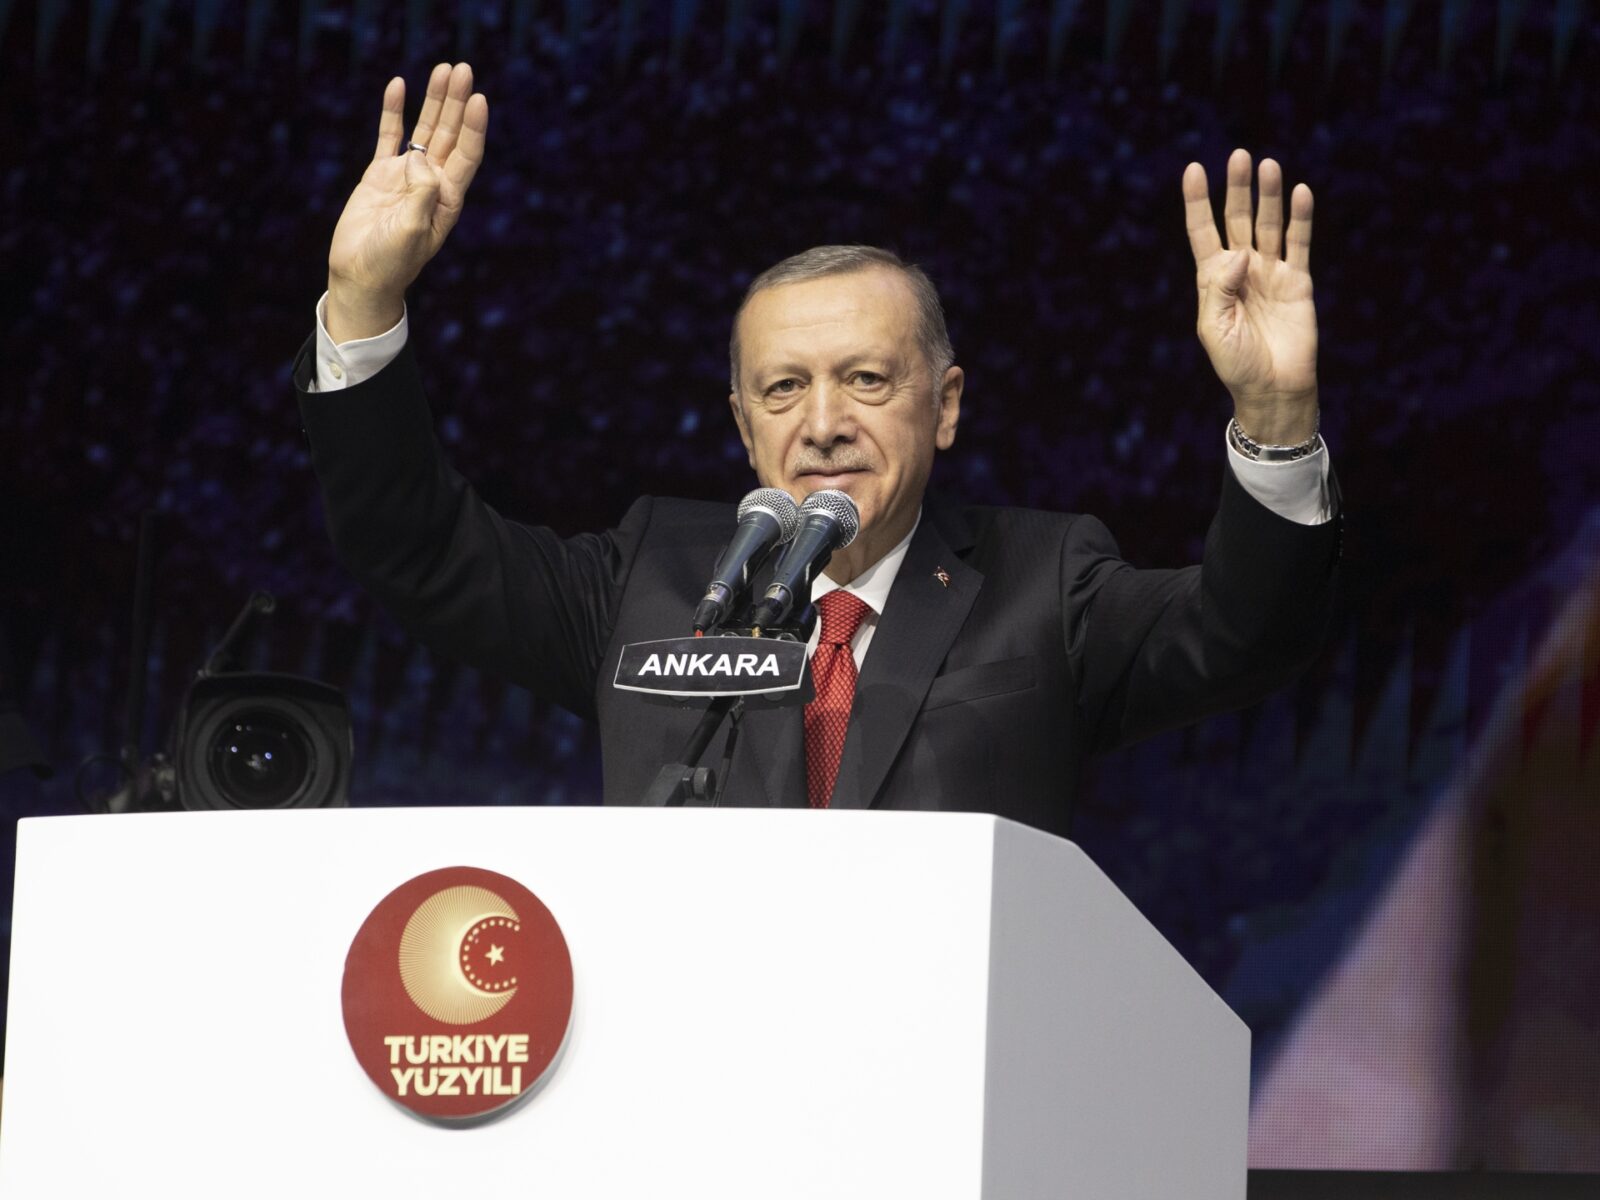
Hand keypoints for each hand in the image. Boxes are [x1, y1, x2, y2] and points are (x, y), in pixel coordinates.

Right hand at [325, 63, 488, 341]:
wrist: (360, 275)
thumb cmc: (391, 263)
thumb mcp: (412, 233)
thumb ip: (421, 196)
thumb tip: (420, 160)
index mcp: (447, 198)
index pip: (466, 154)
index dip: (474, 127)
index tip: (478, 99)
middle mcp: (432, 182)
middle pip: (449, 134)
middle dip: (456, 101)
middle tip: (463, 69)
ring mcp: (407, 175)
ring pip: (424, 129)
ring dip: (433, 100)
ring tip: (443, 69)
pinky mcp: (380, 173)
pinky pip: (389, 136)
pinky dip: (394, 111)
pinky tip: (399, 86)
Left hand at [1183, 149, 1318, 443]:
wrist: (1274, 388)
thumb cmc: (1237, 364)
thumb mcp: (1214, 329)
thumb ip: (1219, 289)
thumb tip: (1237, 253)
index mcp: (1213, 280)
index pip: (1203, 232)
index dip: (1197, 202)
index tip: (1193, 170)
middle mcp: (1242, 270)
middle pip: (1237, 219)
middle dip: (1237, 189)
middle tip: (1239, 156)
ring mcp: (1270, 272)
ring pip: (1268, 225)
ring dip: (1268, 196)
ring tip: (1268, 166)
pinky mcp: (1298, 281)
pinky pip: (1299, 244)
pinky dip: (1300, 219)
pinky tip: (1299, 193)